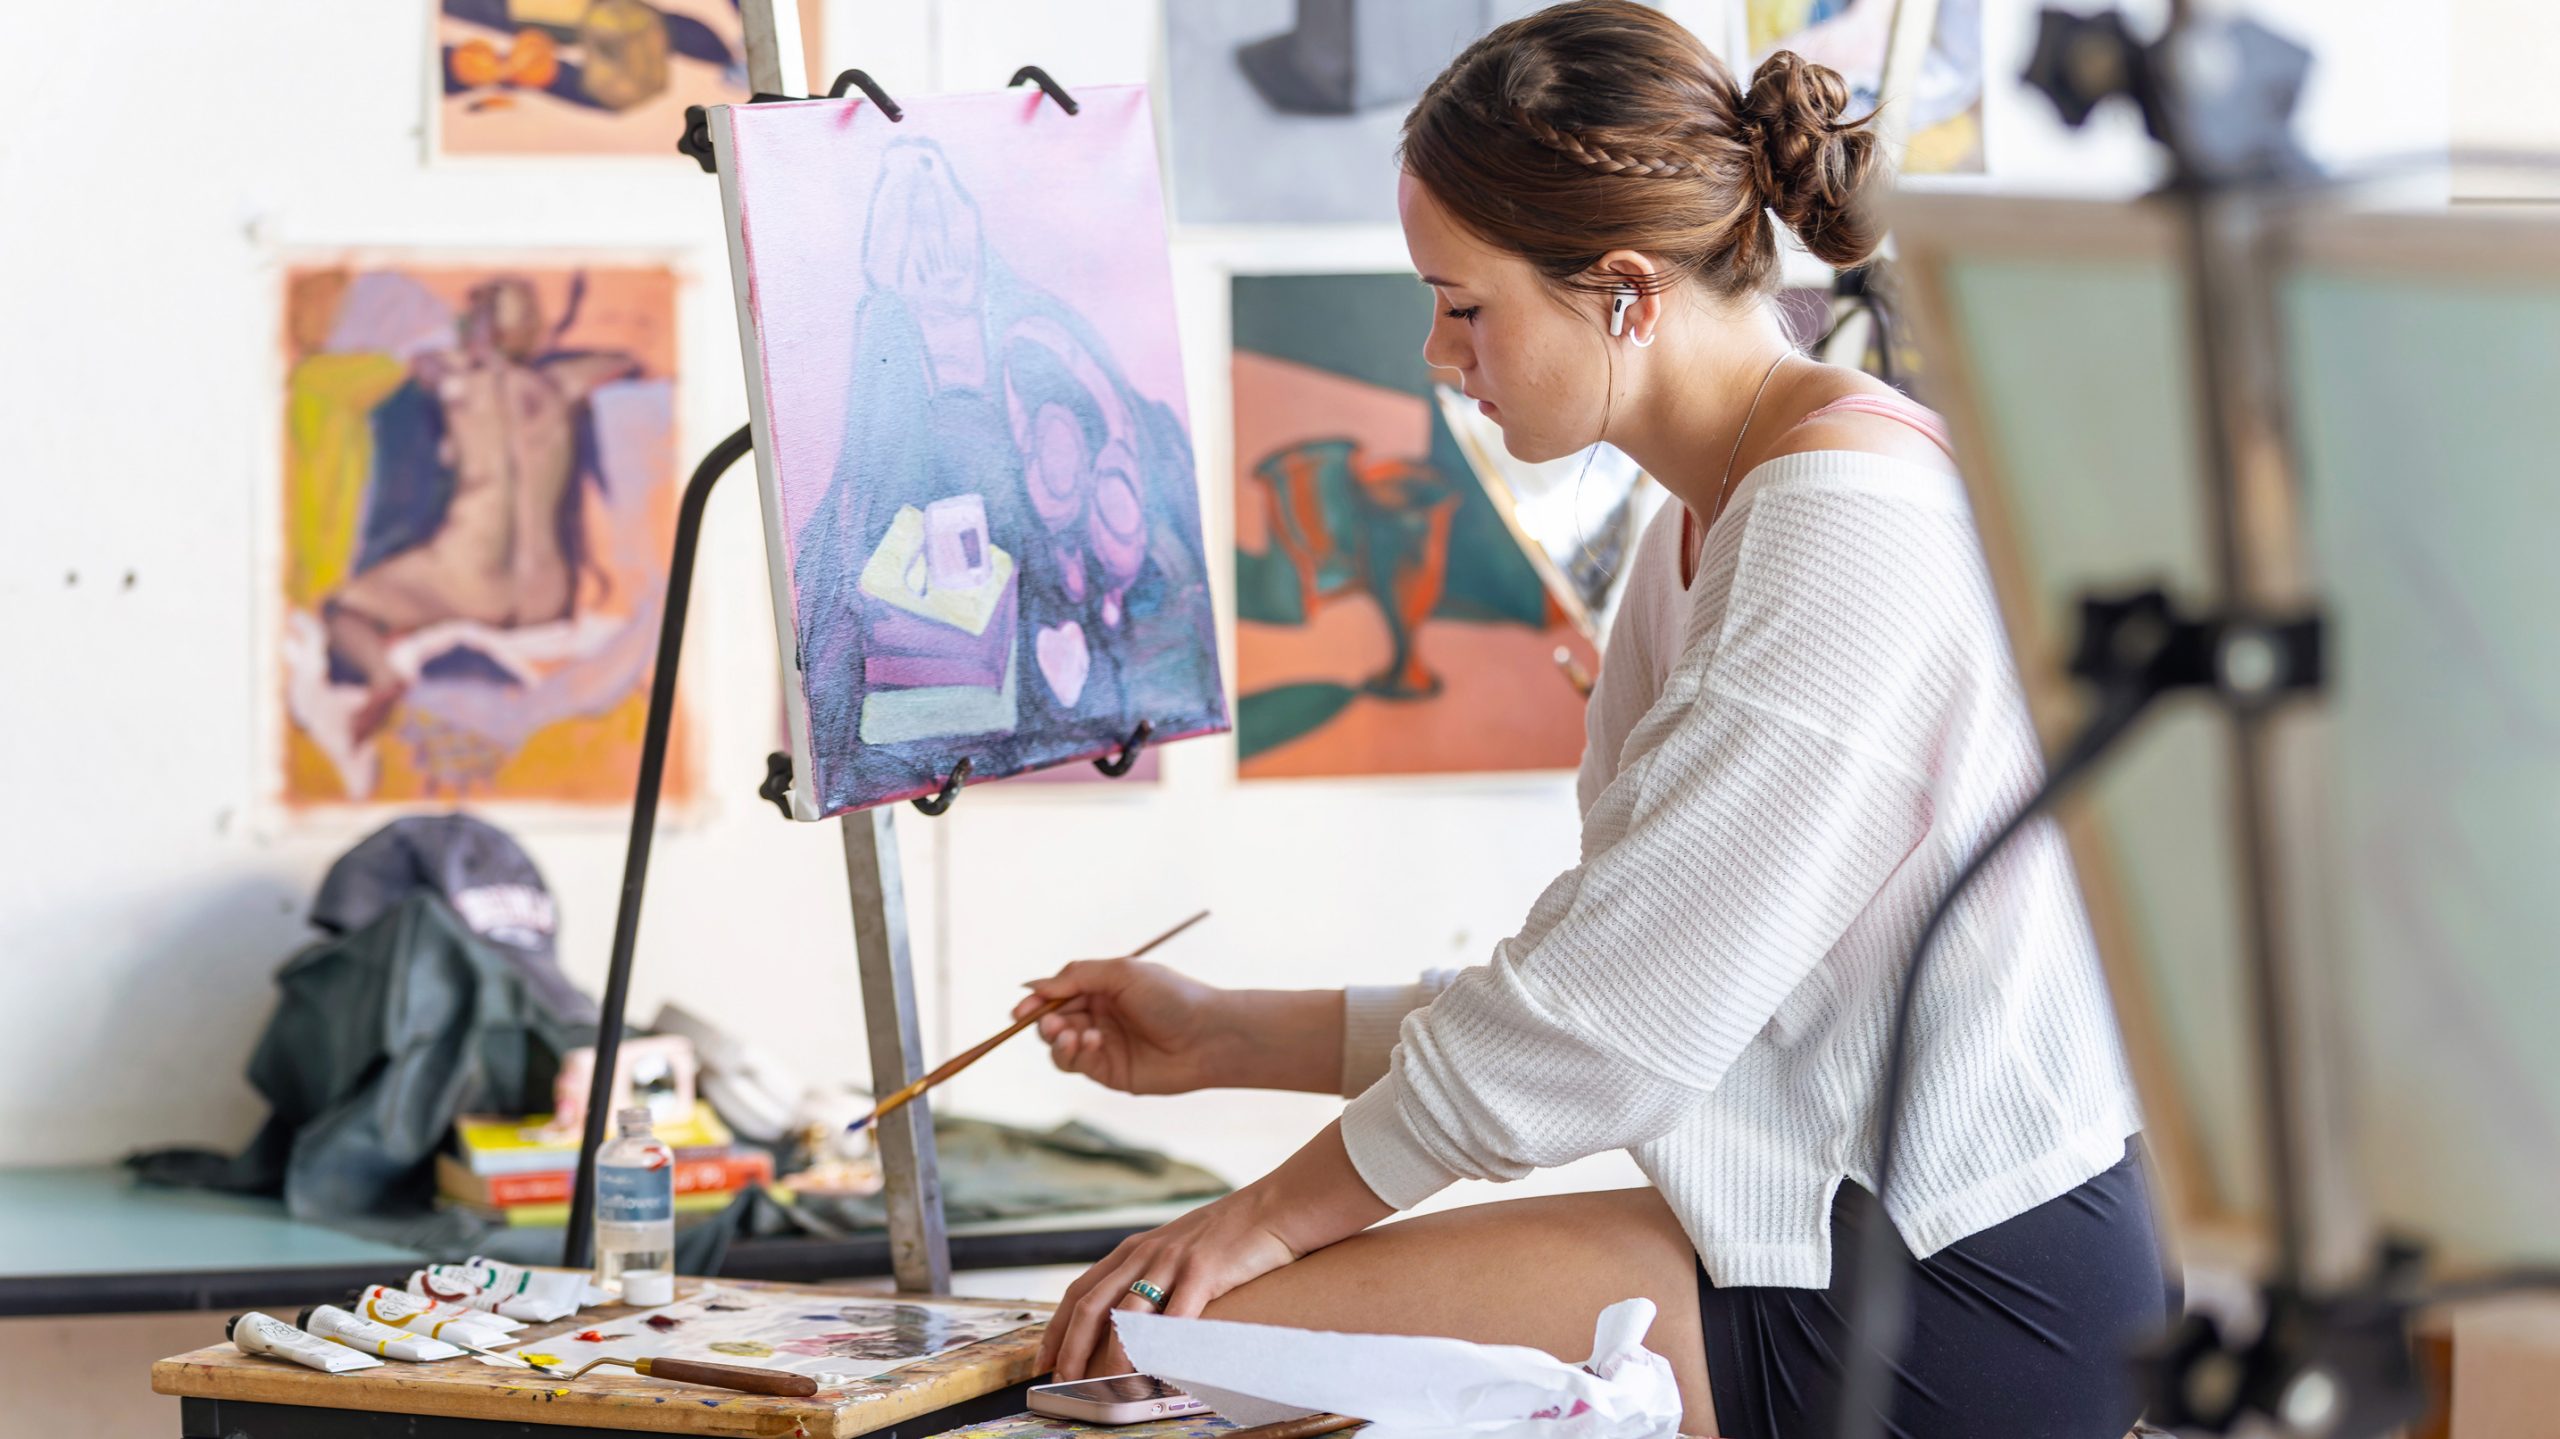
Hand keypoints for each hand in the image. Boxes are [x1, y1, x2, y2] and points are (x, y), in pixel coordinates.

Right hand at [1014, 968, 1348, 1096]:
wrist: (1208, 1035)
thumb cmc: (1172, 996)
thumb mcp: (1122, 972)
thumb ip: (1076, 976)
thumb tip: (1031, 984)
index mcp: (1101, 989)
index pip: (1056, 994)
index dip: (1035, 1001)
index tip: (1020, 1008)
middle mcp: (1098, 1016)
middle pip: (1051, 1021)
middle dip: (1045, 1022)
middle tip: (1053, 1023)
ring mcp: (1102, 1046)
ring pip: (1059, 1046)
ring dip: (1057, 1039)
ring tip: (1074, 1033)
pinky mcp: (1108, 1072)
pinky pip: (1075, 1064)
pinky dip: (1074, 1054)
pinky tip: (1092, 1042)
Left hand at [1035, 1188, 1299, 1379]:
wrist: (1275, 1207)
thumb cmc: (1231, 1235)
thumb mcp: (1179, 1249)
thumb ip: (1155, 1276)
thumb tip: (1136, 1322)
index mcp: (1134, 1249)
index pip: (1080, 1290)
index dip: (1057, 1328)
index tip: (1044, 1359)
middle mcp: (1145, 1253)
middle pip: (1091, 1305)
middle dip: (1071, 1348)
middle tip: (1063, 1380)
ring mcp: (1172, 1261)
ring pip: (1126, 1315)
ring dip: (1111, 1355)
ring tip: (1105, 1384)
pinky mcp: (1202, 1270)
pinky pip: (1174, 1315)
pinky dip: (1161, 1344)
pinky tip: (1155, 1367)